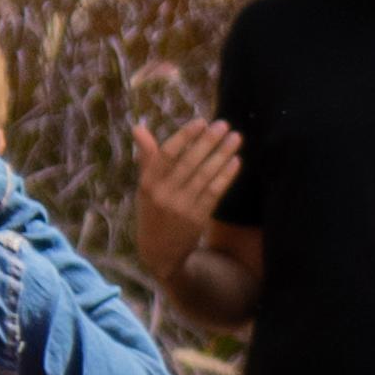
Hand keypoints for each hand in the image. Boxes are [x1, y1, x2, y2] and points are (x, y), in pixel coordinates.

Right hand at [133, 111, 241, 273]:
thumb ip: (147, 158)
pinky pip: (215, 193)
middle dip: (208, 141)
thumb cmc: (153, 211)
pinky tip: (236, 161)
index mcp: (148, 183)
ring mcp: (182, 207)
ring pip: (205, 176)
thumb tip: (138, 128)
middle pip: (189, 162)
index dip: (185, 136)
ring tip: (236, 137)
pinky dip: (226, 176)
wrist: (159, 253)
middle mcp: (164, 194)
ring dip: (222, 154)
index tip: (201, 122)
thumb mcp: (145, 187)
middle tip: (224, 124)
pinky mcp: (198, 219)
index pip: (167, 154)